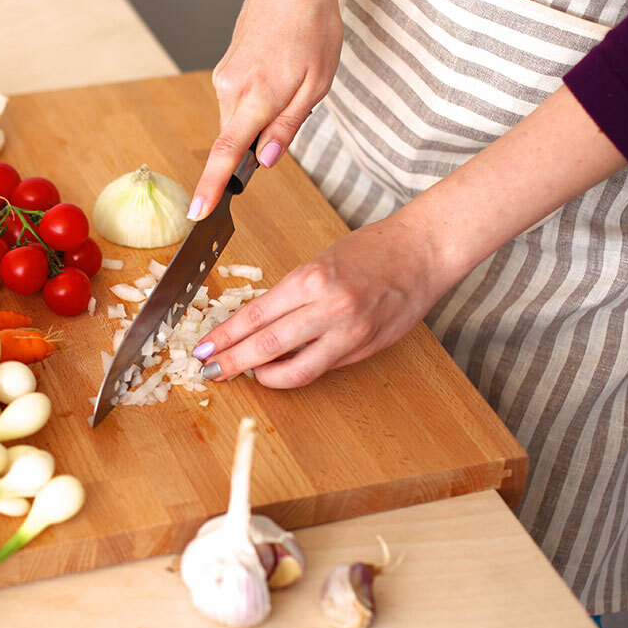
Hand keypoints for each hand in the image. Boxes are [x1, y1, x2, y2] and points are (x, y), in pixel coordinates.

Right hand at [189, 0, 342, 220]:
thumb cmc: (312, 28)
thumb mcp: (316, 84)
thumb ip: (287, 128)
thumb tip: (263, 162)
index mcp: (258, 96)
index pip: (226, 153)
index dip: (212, 187)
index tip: (198, 214)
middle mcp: (231, 89)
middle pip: (235, 141)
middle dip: (258, 145)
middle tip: (295, 108)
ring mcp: (224, 80)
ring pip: (237, 123)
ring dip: (262, 120)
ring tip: (293, 80)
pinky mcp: (224, 72)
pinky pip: (237, 105)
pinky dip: (256, 105)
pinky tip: (279, 74)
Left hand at [193, 212, 447, 387]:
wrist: (423, 252)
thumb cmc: (372, 251)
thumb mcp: (319, 263)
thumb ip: (289, 296)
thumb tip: (253, 326)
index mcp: (311, 279)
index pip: (254, 316)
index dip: (224, 337)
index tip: (204, 348)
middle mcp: (329, 307)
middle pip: (266, 346)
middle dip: (232, 362)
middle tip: (210, 370)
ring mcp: (349, 332)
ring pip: (294, 369)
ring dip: (263, 376)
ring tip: (245, 375)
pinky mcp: (365, 348)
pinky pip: (321, 368)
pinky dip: (295, 372)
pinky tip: (280, 371)